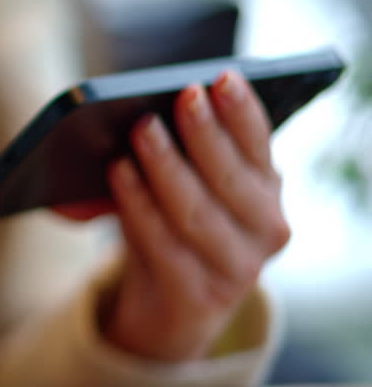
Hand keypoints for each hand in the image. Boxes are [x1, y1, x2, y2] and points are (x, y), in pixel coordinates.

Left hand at [101, 70, 290, 361]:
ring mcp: (237, 268)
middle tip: (183, 95)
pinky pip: (163, 244)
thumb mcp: (179, 188)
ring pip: (196, 210)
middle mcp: (265, 229)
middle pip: (231, 176)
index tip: (224, 77)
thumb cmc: (172, 226)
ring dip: (167, 165)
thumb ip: (170, 154)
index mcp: (266, 190)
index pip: (259, 145)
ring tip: (142, 130)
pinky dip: (138, 204)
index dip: (243, 111)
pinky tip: (119, 173)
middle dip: (206, 132)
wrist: (169, 308)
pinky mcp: (200, 297)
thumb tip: (136, 120)